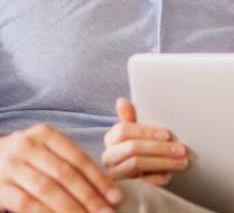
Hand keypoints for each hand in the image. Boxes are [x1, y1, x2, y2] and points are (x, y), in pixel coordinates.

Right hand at [0, 123, 121, 212]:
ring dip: (71, 208)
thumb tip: (105, 187)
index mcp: (45, 134)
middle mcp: (27, 146)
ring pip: (48, 190)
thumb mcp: (44, 149)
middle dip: (89, 196)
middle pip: (66, 174)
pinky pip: (26, 203)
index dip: (99, 178)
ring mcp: (11, 166)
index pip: (78, 158)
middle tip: (107, 212)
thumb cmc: (24, 159)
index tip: (116, 196)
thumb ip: (68, 161)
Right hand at [102, 98, 188, 186]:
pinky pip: (141, 184)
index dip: (146, 131)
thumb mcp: (137, 130)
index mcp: (112, 138)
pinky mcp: (124, 189)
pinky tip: (169, 175)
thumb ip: (130, 117)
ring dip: (163, 163)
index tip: (167, 134)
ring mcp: (115, 174)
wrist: (139, 173)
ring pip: (137, 165)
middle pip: (132, 148)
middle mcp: (109, 156)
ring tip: (182, 162)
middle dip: (160, 148)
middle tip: (182, 150)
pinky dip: (157, 178)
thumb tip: (121, 101)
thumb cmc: (140, 144)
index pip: (124, 130)